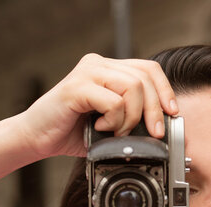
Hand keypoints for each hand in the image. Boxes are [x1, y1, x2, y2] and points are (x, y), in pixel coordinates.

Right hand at [20, 53, 177, 158]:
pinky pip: (113, 101)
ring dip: (132, 118)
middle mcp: (99, 65)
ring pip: (133, 87)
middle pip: (144, 79)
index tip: (172, 112)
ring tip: (118, 131)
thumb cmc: (74, 131)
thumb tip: (164, 127)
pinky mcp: (76, 87)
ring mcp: (87, 73)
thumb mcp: (114, 124)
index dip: (165, 90)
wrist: (37, 138)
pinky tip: (101, 128)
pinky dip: (114, 121)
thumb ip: (135, 117)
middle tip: (153, 132)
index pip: (149, 69)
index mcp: (110, 69)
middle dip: (154, 110)